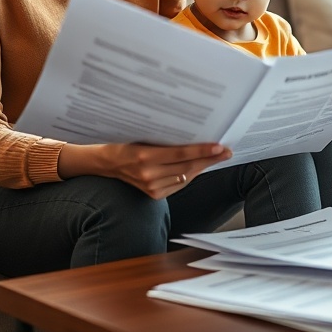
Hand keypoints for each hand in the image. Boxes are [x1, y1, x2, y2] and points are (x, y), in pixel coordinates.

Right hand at [58, 142, 231, 198]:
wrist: (105, 163)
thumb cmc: (123, 143)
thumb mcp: (141, 137)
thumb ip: (164, 139)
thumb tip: (191, 136)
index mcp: (144, 157)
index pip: (181, 154)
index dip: (203, 151)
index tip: (220, 146)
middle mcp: (148, 175)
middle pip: (187, 167)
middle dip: (209, 159)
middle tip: (226, 151)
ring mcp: (151, 187)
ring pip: (185, 177)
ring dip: (202, 167)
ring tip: (217, 157)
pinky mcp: (153, 195)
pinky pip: (179, 184)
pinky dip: (190, 175)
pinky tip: (199, 167)